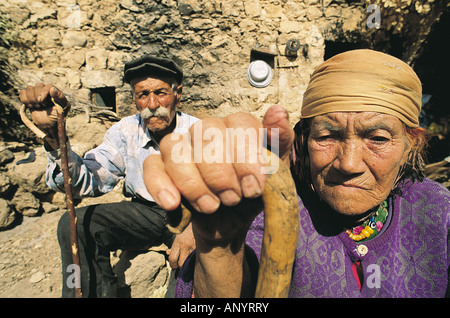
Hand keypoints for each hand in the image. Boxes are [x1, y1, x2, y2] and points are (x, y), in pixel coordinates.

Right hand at [19, 83, 69, 132]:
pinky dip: (25, 100)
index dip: (44, 93)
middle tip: (42, 106)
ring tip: (38, 107)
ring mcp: (36, 93)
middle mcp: (46, 90)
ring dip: (32, 99)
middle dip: (39, 98)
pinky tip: (31, 106)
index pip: (48, 86)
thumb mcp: (62, 108)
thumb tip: (52, 89)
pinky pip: (22, 93)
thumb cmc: (56, 117)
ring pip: (29, 88)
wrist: (48, 125)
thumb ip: (60, 98)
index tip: (43, 103)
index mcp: (55, 92)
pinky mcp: (28, 98)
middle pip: (38, 85)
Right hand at [144, 105, 293, 242]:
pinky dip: (160, 184)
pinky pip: (151, 166)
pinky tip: (173, 204)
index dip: (247, 155)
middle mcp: (207, 130)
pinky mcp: (162, 167)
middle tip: (234, 199)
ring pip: (176, 148)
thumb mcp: (276, 175)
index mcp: (237, 127)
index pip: (239, 122)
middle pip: (205, 131)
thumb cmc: (252, 194)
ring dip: (194, 183)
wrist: (231, 224)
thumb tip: (279, 111)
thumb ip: (279, 143)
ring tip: (211, 207)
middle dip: (220, 172)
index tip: (255, 188)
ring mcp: (182, 147)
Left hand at [167, 223, 194, 268]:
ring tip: (186, 263)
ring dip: (187, 264)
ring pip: (189, 262)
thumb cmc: (185, 231)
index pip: (172, 258)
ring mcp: (192, 247)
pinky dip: (193, 260)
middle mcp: (184, 246)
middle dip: (180, 267)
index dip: (172, 265)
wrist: (194, 224)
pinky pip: (195, 258)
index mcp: (177, 244)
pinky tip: (193, 259)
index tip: (174, 266)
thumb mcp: (177, 238)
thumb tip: (168, 253)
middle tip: (180, 267)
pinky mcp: (199, 248)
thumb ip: (173, 246)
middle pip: (181, 263)